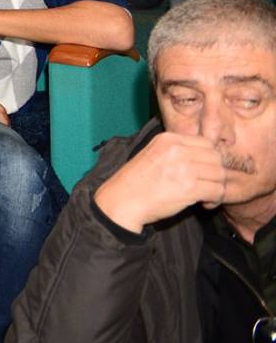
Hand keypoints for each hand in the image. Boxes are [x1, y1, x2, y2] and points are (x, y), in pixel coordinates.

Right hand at [93, 131, 232, 231]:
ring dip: (216, 187)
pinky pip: (218, 191)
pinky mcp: (190, 188)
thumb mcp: (152, 154)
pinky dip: (215, 200)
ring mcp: (184, 169)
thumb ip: (176, 151)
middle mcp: (177, 150)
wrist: (122, 201)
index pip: (206, 143)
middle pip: (216, 158)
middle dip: (215, 173)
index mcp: (168, 139)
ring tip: (205, 196)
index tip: (202, 171)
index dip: (208, 159)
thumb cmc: (136, 182)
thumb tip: (203, 157)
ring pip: (220, 175)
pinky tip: (203, 203)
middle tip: (206, 185)